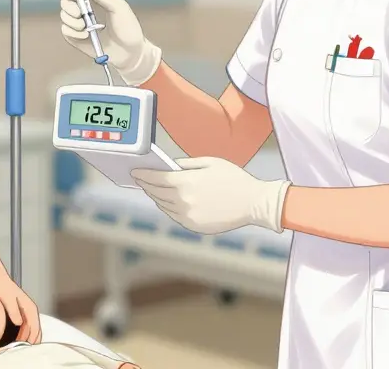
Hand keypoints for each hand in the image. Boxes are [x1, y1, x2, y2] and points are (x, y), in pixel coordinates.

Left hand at [0, 270, 41, 343]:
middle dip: (31, 343)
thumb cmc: (1, 286)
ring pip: (31, 331)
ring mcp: (25, 313)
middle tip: (21, 352)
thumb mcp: (7, 298)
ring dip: (27, 340)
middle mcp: (30, 311)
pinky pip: (25, 329)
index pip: (34, 329)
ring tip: (18, 349)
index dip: (30, 340)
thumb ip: (13, 310)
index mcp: (30, 308)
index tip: (23, 349)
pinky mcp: (19, 314)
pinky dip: (23, 336)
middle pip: (35, 332)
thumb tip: (19, 322)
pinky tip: (15, 342)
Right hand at [59, 0, 160, 85]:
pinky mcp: (76, 37)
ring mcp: (80, 23)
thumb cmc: (128, 29)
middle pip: (66, 0)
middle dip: (69, 6)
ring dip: (72, 21)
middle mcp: (85, 9)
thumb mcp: (119, 7)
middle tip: (79, 13)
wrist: (129, 53)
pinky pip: (65, 30)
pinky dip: (73, 33)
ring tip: (87, 29)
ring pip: (64, 15)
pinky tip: (85, 36)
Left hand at [132, 157, 290, 233]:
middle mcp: (183, 200)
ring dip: (155, 196)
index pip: (156, 178)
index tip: (134, 172)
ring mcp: (188, 215)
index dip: (143, 174)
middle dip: (146, 184)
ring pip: (163, 205)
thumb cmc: (234, 179)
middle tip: (140, 179)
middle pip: (156, 192)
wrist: (253, 203)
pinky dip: (167, 207)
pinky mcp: (193, 226)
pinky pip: (173, 216)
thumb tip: (170, 165)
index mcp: (186, 181)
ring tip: (151, 189)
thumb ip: (186, 164)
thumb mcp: (210, 162)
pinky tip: (166, 202)